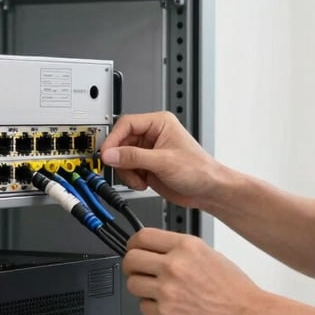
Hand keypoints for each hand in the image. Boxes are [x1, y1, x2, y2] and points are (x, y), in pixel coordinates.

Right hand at [100, 111, 221, 207]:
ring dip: (126, 171)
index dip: (114, 138)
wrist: (208, 191)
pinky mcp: (147, 166)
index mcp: (159, 123)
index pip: (126, 124)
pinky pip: (127, 170)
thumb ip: (134, 157)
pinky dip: (131, 179)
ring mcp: (148, 152)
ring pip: (121, 158)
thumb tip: (110, 154)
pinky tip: (143, 183)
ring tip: (140, 179)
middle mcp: (152, 135)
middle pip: (121, 142)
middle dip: (121, 159)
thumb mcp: (163, 162)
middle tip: (123, 170)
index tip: (106, 153)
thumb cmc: (199, 170)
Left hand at [123, 228, 261, 314]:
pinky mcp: (165, 314)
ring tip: (159, 291)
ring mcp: (167, 290)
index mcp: (186, 246)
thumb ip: (181, 251)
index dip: (133, 244)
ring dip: (141, 288)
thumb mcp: (209, 254)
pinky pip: (143, 307)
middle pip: (130, 259)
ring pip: (132, 284)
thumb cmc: (234, 289)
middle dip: (132, 266)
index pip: (142, 236)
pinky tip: (169, 306)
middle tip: (138, 271)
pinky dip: (152, 308)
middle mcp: (174, 265)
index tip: (133, 249)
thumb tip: (158, 251)